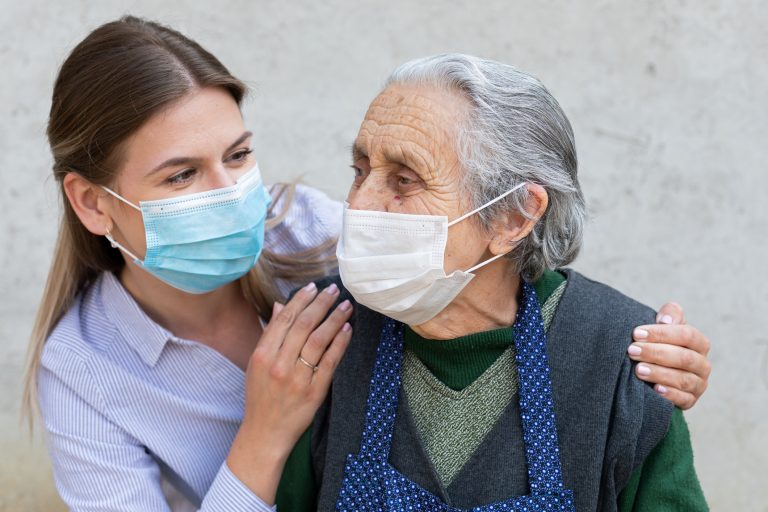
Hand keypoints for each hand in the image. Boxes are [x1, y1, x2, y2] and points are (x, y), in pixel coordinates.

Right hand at [227, 281, 352, 503]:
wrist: (264, 433)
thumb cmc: (260, 396)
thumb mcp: (257, 364)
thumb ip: (270, 335)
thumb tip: (280, 306)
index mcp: (262, 355)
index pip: (284, 319)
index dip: (300, 300)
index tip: (313, 287)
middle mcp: (279, 364)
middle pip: (303, 325)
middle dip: (320, 304)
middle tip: (334, 290)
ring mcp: (297, 379)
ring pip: (318, 340)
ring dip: (334, 319)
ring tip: (345, 306)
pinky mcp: (314, 392)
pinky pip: (330, 362)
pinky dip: (340, 343)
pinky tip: (347, 329)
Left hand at [627, 302, 710, 409]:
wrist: (656, 369)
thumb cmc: (660, 343)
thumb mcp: (664, 326)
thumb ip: (670, 315)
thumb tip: (666, 319)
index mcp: (699, 343)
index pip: (687, 335)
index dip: (661, 333)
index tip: (636, 333)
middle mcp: (702, 364)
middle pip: (684, 358)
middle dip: (656, 353)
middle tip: (632, 351)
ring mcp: (699, 384)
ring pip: (684, 379)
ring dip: (659, 373)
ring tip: (638, 370)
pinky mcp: (691, 400)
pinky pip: (684, 399)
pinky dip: (670, 394)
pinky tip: (655, 389)